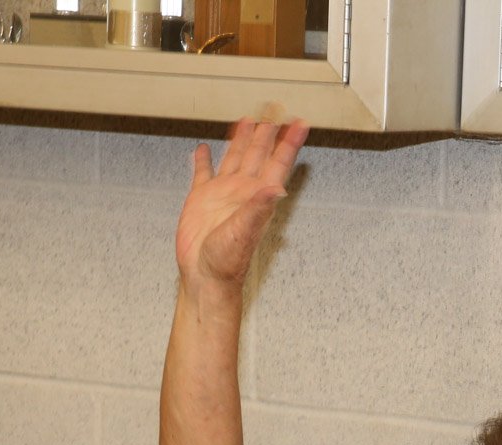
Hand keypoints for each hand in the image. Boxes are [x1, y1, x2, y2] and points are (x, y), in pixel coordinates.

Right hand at [175, 116, 309, 297]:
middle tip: (276, 110)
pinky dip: (204, 160)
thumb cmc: (226, 262)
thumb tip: (276, 187)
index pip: (278, 162)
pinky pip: (203, 173)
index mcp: (257, 196)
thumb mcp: (244, 232)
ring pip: (235, 158)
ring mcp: (222, 194)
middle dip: (268, 132)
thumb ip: (258, 208)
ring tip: (249, 121)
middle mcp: (243, 191)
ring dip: (243, 139)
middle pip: (259, 153)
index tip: (300, 122)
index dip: (290, 142)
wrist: (204, 276)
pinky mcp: (201, 200)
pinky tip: (205, 149)